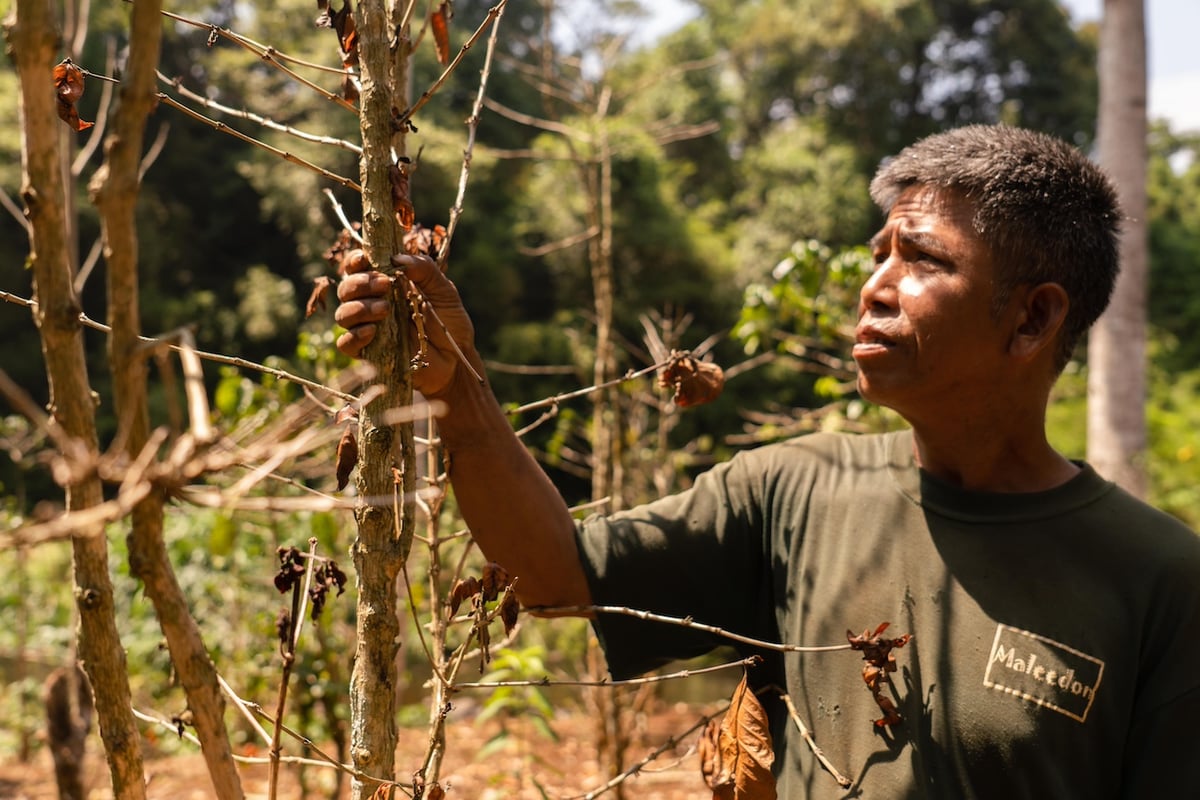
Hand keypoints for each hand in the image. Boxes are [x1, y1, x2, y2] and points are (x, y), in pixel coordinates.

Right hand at [334, 251, 480, 398]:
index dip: (355, 260)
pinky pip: (346, 344)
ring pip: (343, 315)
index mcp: (385, 284)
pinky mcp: (368, 353)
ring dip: (359, 308)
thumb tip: (397, 257)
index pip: (358, 268)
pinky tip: (373, 331)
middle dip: (360, 283)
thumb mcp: (444, 291)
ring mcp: (368, 328)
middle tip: (384, 284)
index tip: (365, 258)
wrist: (456, 358)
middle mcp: (371, 304)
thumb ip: (425, 270)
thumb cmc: (449, 322)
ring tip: (385, 310)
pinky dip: (354, 336)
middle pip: (346, 289)